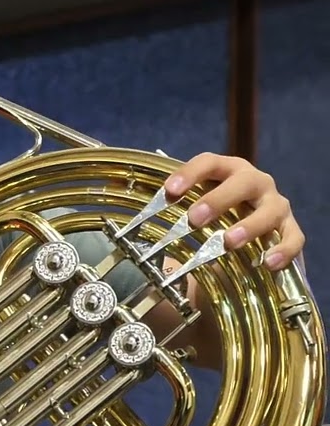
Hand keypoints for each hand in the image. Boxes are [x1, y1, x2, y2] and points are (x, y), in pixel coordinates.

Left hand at [164, 152, 301, 270]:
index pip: (209, 162)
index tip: (169, 191)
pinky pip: (293, 238)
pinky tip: (268, 263)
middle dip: (218, 200)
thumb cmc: (215, 214)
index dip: (189, 174)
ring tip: (229, 242)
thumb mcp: (195, 206)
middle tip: (195, 219)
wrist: (249, 232)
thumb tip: (133, 219)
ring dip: (249, 226)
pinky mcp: (290, 228)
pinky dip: (283, 250)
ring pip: (269, 210)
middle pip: (242, 183)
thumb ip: (173, 208)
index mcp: (228, 170)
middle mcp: (255, 182)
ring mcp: (276, 204)